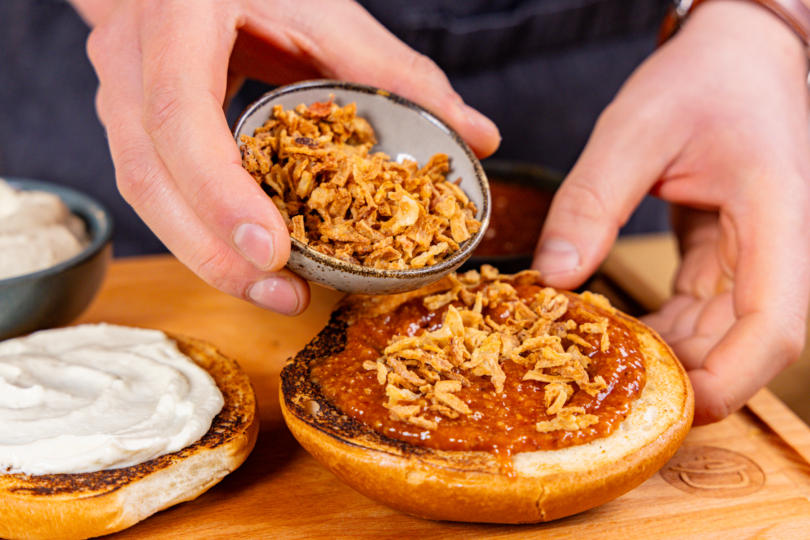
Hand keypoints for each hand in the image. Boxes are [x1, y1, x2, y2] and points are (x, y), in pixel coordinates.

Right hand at [71, 0, 499, 314]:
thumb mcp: (328, 13)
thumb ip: (398, 75)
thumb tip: (478, 136)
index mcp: (178, 19)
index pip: (182, 118)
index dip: (221, 193)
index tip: (274, 251)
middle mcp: (132, 62)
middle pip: (151, 177)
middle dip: (215, 252)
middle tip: (285, 293)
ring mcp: (118, 96)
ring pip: (144, 195)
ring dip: (206, 256)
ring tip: (276, 291)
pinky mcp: (129, 126)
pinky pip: (154, 193)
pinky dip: (200, 234)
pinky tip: (250, 261)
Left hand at [532, 0, 809, 423]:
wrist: (734, 53)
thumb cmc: (701, 78)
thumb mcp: (634, 131)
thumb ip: (592, 202)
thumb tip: (554, 279)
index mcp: (775, 218)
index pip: (775, 325)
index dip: (732, 379)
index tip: (671, 405)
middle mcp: (775, 248)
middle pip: (743, 344)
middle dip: (681, 377)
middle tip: (602, 391)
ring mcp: (753, 256)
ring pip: (718, 333)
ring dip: (665, 354)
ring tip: (596, 360)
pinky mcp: (726, 254)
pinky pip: (698, 308)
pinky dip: (659, 326)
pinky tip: (613, 328)